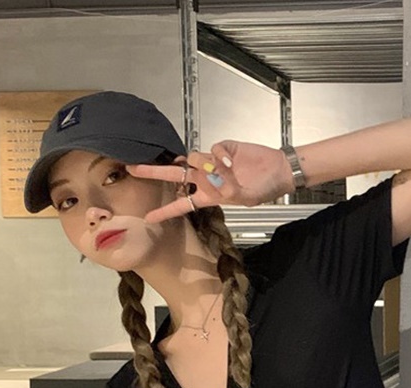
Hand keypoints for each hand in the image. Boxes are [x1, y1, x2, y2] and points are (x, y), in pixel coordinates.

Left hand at [127, 140, 293, 223]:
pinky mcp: (222, 148)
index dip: (166, 211)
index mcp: (210, 196)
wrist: (278, 170)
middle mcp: (207, 179)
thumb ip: (226, 190)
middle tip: (133, 169)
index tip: (148, 217)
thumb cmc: (263, 189)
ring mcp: (212, 163)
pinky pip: (211, 149)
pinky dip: (219, 154)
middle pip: (174, 176)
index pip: (182, 204)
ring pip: (194, 159)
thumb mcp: (244, 198)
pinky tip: (231, 159)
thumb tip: (212, 176)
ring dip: (204, 164)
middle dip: (153, 172)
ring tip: (224, 169)